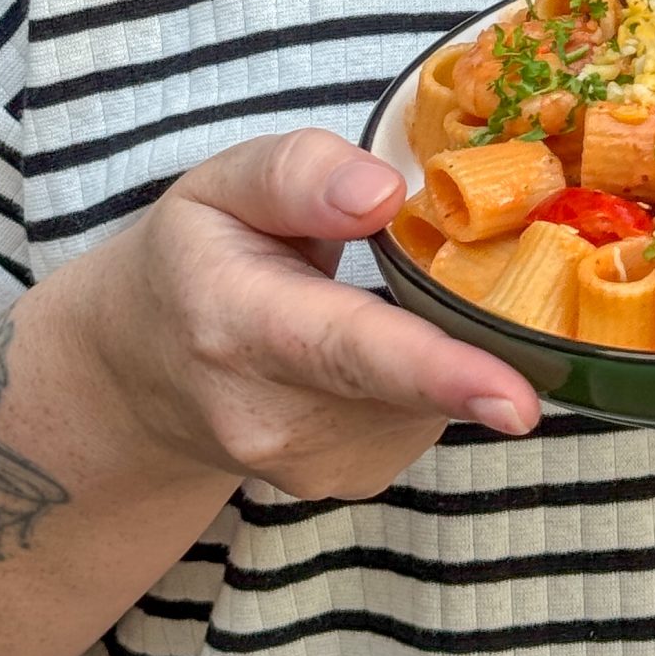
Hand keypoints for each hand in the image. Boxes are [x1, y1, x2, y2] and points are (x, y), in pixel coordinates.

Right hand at [62, 128, 541, 502]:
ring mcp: (306, 464)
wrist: (137, 372)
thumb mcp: (221, 184)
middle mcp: (269, 416)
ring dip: (442, 347)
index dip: (439, 373)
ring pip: (428, 399)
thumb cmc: (193, 257)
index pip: (347, 351)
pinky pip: (422, 418)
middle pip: (410, 380)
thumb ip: (300, 174)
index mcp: (238, 323)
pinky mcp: (341, 482)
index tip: (516, 399)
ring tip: (386, 297)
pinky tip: (386, 343)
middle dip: (474, 333)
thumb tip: (384, 191)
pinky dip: (428, 377)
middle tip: (493, 275)